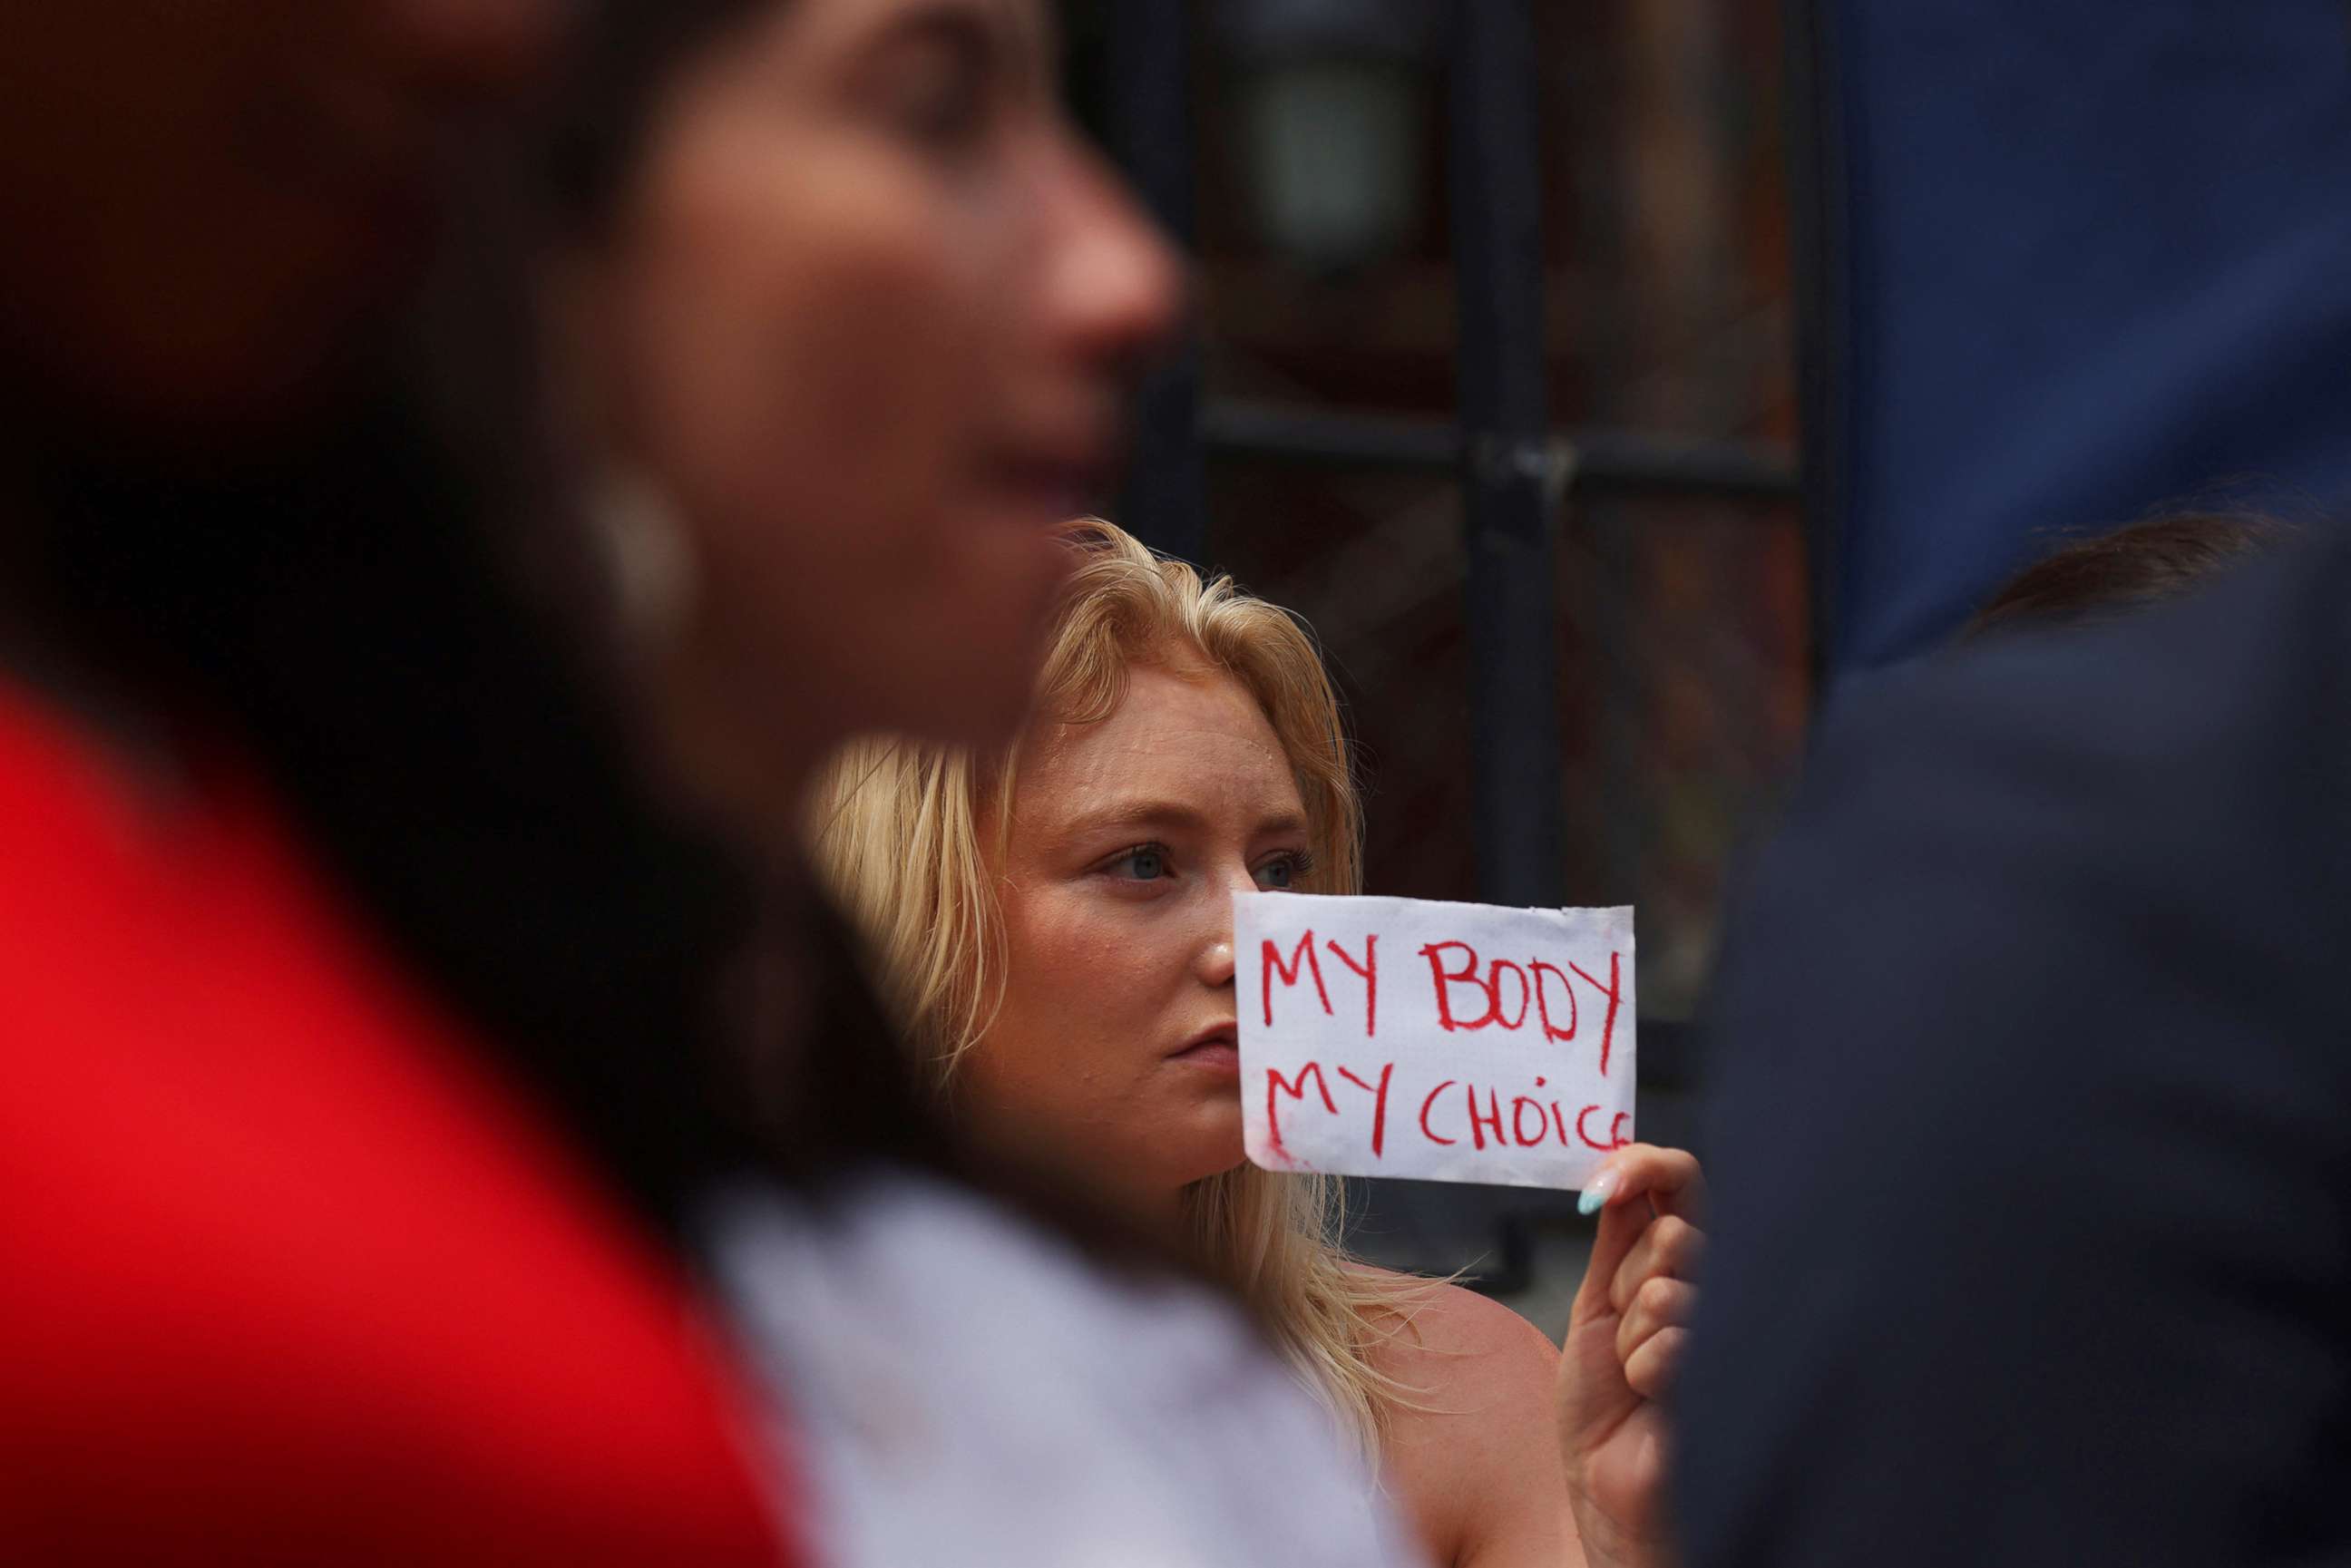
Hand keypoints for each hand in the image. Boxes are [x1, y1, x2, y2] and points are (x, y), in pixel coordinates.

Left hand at [1557, 1144, 1704, 1567]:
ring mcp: (1731, 1326)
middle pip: (1673, 1233)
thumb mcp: (1599, 1305)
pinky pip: (1675, 1340)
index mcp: (1682, 1261)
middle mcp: (1719, 1284)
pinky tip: (1653, 1399)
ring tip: (1638, 1377)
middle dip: (1625, 1282)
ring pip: (1667, 1289)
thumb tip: (1616, 1170)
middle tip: (1623, 1329)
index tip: (1606, 1180)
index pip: (1682, 1182)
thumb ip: (1618, 1238)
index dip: (1646, 1165)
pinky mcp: (1737, 1369)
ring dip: (1630, 1336)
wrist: (1609, 1490)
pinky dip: (1644, 1369)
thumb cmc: (1606, 1406)